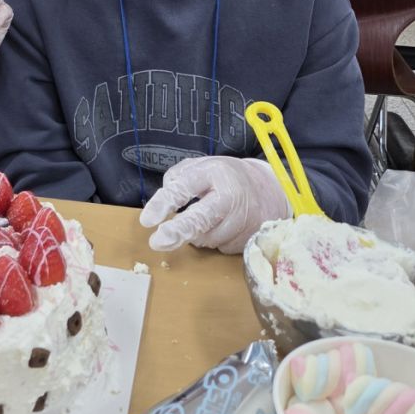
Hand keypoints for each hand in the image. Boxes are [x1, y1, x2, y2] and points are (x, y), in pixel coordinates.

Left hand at [138, 156, 290, 254]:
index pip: (185, 188)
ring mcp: (241, 221)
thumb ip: (178, 178)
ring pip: (205, 238)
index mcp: (214, 173)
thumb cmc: (226, 177)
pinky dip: (212, 239)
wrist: (268, 190)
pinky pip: (218, 247)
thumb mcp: (201, 166)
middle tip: (157, 242)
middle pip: (200, 218)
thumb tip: (163, 200)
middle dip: (178, 231)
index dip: (164, 203)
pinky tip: (220, 225)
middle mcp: (230, 197)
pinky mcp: (248, 240)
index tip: (147, 220)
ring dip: (195, 234)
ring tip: (204, 216)